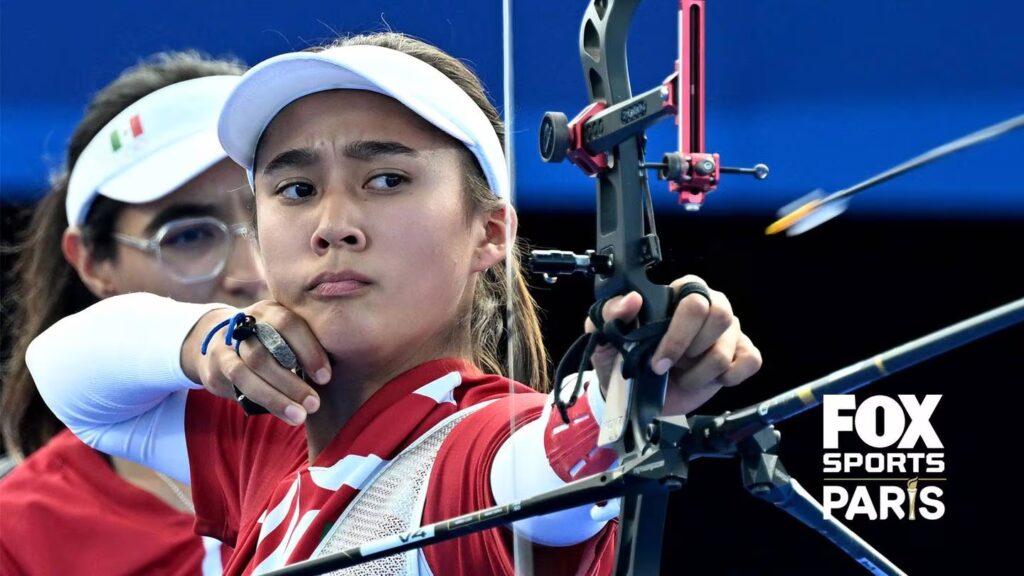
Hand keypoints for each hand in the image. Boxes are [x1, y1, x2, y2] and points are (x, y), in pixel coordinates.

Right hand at [182, 300, 331, 424]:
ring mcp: (230, 339)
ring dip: (278, 394)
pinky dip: (264, 398)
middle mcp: (249, 319)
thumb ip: (305, 349)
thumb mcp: (287, 338)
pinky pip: (238, 380)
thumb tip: (338, 375)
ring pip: (252, 366)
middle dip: (294, 380)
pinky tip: (283, 413)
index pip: (290, 324)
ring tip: (300, 415)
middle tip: (315, 404)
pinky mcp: (218, 361)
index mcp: (272, 309)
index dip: (309, 351)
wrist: (221, 344)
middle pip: (269, 348)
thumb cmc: (270, 345)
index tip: (326, 378)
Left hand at [586, 275, 761, 414]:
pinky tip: (708, 379)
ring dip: (698, 374)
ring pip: (726, 351)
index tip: (658, 361)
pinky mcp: (742, 354)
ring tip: (682, 376)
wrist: (634, 394)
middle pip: (721, 317)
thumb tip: (632, 300)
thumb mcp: (605, 335)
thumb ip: (610, 312)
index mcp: (679, 294)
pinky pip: (750, 362)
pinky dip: (727, 378)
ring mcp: (728, 331)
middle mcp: (709, 305)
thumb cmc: (622, 357)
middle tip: (669, 368)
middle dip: (691, 352)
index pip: (694, 301)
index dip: (678, 334)